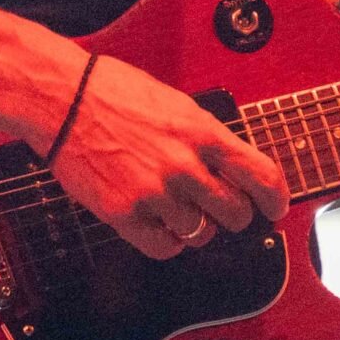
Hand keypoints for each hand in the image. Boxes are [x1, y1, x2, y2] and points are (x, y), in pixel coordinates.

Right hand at [46, 54, 290, 259]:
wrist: (62, 98)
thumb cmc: (115, 92)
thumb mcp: (177, 104)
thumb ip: (207, 137)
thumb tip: (234, 168)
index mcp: (202, 132)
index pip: (261, 175)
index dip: (276, 198)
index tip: (276, 207)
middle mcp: (184, 165)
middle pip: (235, 214)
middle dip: (233, 214)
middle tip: (221, 208)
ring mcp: (154, 192)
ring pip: (200, 234)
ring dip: (196, 227)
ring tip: (179, 208)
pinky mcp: (124, 213)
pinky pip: (164, 248)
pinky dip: (168, 242)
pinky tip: (161, 225)